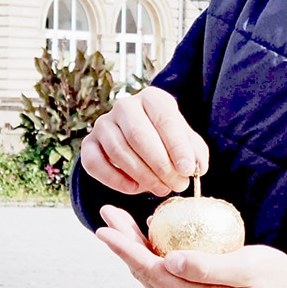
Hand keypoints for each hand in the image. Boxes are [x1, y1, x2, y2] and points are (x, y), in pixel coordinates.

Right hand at [81, 87, 208, 196]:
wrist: (137, 141)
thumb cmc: (166, 140)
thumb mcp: (186, 141)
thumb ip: (195, 152)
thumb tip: (197, 167)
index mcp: (152, 98)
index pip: (165, 119)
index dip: (177, 147)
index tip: (188, 170)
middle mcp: (125, 106)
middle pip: (139, 135)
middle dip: (160, 165)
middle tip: (177, 185)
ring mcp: (103, 123)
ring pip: (118, 151)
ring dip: (142, 175)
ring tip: (161, 189)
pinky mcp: (89, 143)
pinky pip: (95, 164)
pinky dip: (114, 180)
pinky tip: (134, 188)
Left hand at [96, 205, 286, 287]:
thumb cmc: (275, 281)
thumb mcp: (247, 268)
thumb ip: (209, 267)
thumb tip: (170, 261)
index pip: (150, 270)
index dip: (125, 248)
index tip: (105, 228)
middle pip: (144, 272)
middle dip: (123, 243)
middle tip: (108, 214)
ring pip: (152, 275)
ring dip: (135, 248)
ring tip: (121, 221)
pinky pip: (166, 276)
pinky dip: (153, 254)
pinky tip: (151, 235)